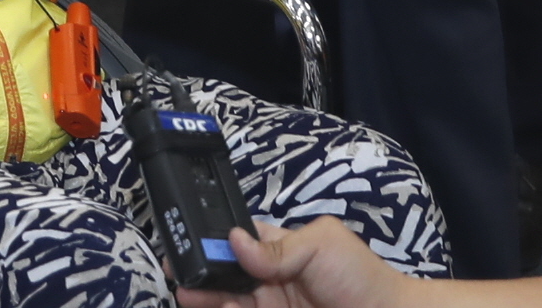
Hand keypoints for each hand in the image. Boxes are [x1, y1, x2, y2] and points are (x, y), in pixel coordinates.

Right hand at [177, 221, 412, 307]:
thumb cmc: (361, 278)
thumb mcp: (321, 246)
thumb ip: (276, 247)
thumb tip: (234, 239)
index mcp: (282, 248)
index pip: (238, 239)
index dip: (213, 239)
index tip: (188, 239)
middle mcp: (271, 279)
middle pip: (226, 274)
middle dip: (201, 272)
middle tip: (180, 274)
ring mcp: (272, 306)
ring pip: (229, 302)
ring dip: (207, 298)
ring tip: (187, 295)